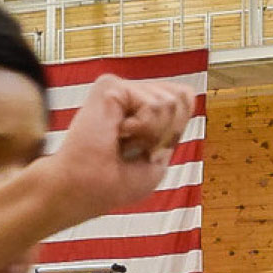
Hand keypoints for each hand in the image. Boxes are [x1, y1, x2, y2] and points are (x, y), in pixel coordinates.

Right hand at [44, 75, 196, 223]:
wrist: (86, 188)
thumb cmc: (115, 182)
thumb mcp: (161, 156)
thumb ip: (177, 125)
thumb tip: (187, 92)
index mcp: (142, 109)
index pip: (184, 99)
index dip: (175, 130)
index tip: (147, 151)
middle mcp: (131, 93)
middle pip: (181, 99)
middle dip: (165, 133)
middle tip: (133, 147)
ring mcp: (120, 88)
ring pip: (169, 103)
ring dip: (151, 134)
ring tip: (122, 141)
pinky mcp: (109, 85)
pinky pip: (152, 105)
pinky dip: (143, 129)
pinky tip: (117, 133)